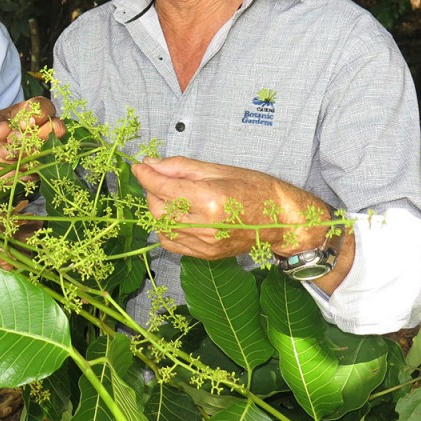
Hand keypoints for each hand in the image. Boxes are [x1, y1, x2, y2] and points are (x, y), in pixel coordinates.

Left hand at [0, 97, 64, 160]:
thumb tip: (3, 129)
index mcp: (32, 111)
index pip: (45, 106)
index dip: (38, 114)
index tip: (23, 124)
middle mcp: (44, 127)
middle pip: (56, 127)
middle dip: (36, 135)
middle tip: (14, 139)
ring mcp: (47, 147)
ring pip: (49, 148)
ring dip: (26, 152)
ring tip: (4, 152)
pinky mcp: (45, 165)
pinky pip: (44, 166)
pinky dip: (27, 166)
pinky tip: (13, 165)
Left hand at [131, 156, 330, 260]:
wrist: (281, 220)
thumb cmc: (257, 189)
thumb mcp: (219, 169)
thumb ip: (181, 167)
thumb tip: (151, 164)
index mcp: (211, 200)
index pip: (164, 188)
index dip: (147, 176)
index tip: (139, 167)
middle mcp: (206, 226)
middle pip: (158, 209)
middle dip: (152, 192)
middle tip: (159, 179)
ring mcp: (205, 244)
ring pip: (162, 227)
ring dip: (158, 209)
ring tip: (171, 195)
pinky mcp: (205, 256)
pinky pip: (171, 242)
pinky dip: (166, 227)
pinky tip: (177, 215)